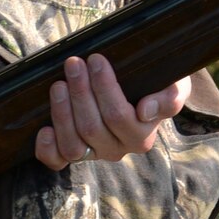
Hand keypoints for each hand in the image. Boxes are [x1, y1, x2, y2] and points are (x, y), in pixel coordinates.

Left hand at [34, 54, 191, 170]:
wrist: (142, 91)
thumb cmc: (156, 84)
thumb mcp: (174, 86)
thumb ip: (170, 98)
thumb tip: (145, 111)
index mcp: (141, 136)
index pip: (118, 115)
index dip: (104, 87)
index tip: (96, 59)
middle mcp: (118, 150)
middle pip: (92, 127)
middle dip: (80, 92)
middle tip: (74, 63)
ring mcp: (94, 154)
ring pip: (73, 144)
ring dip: (62, 113)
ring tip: (59, 84)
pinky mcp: (74, 154)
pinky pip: (57, 160)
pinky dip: (47, 148)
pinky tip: (44, 129)